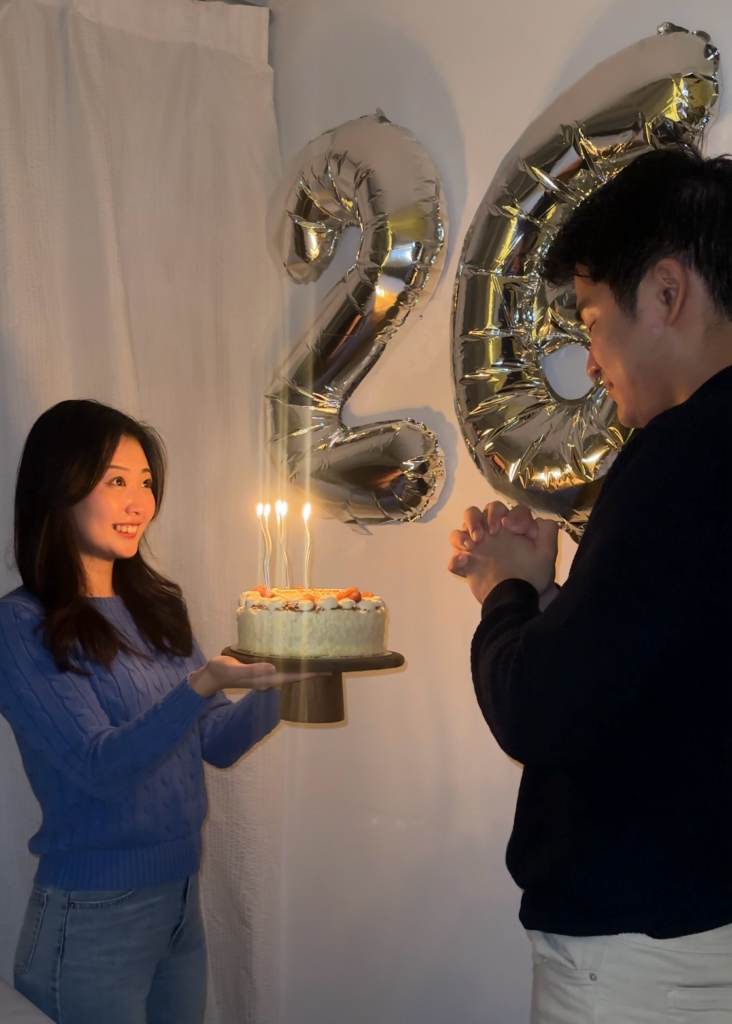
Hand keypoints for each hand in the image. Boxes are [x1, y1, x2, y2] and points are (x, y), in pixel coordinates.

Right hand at [189, 657, 316, 698]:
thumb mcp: (234, 669)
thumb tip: (273, 668)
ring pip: (289, 672)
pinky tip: (296, 657)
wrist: (209, 676)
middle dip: (311, 671)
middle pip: (295, 676)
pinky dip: (292, 663)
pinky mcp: (261, 671)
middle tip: (329, 663)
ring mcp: (265, 676)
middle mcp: (268, 679)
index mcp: (265, 679)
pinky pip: (281, 668)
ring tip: (318, 660)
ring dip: (303, 667)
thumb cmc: (220, 671)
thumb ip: (253, 670)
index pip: (293, 677)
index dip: (309, 674)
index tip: (326, 669)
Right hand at [448, 502, 538, 574]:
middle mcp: (490, 535)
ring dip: (461, 535)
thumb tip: (532, 520)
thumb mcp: (547, 552)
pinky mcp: (466, 565)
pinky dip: (455, 560)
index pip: (501, 510)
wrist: (519, 600)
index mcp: (507, 529)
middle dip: (476, 520)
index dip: (503, 514)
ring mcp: (477, 549)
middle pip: (476, 513)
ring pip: (460, 530)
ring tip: (471, 547)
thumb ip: (547, 530)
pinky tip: (464, 563)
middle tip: (483, 536)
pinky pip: (453, 558)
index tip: (507, 527)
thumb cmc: (532, 576)